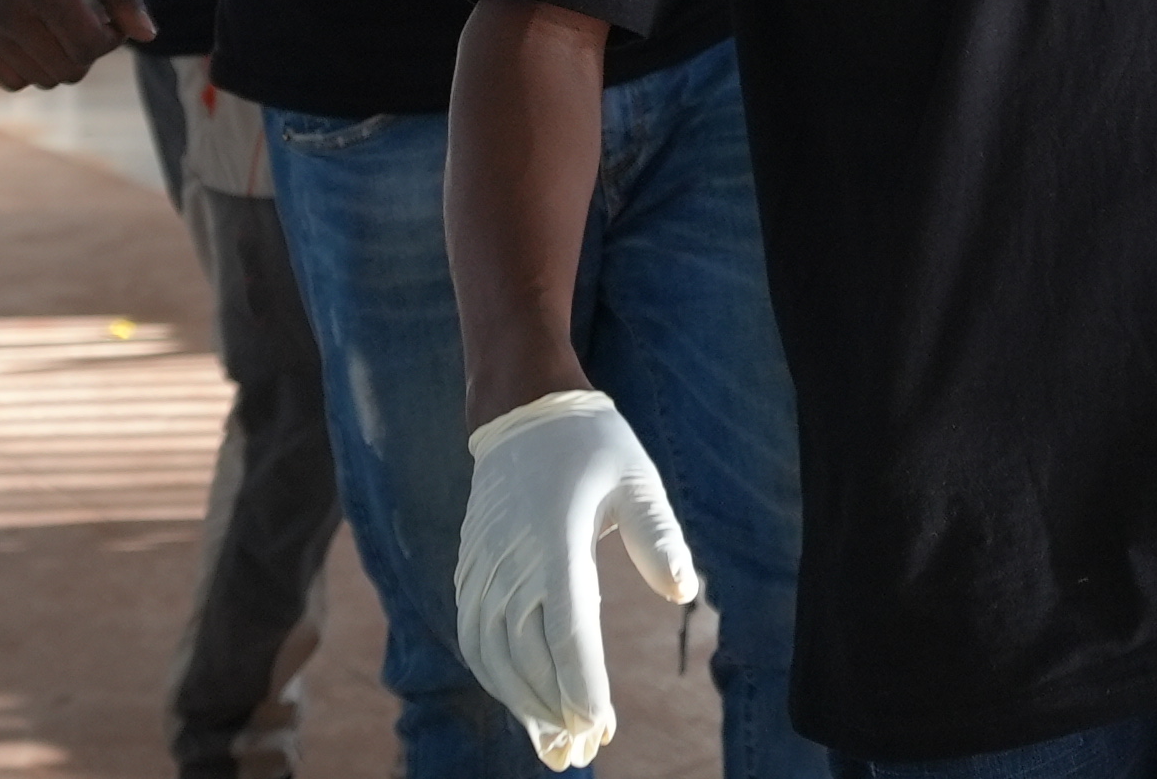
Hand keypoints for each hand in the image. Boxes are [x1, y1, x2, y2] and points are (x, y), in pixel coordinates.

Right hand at [0, 0, 154, 90]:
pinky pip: (12, 80)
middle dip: (87, 51)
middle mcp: (7, 10)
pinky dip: (31, 68)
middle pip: (68, 71)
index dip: (111, 38)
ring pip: (41, 80)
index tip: (108, 16)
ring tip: (60, 26)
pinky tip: (36, 36)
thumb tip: (149, 36)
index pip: (90, 47)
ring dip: (60, 61)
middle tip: (85, 21)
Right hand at [456, 389, 698, 770]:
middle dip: (554, 710)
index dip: (582, 685)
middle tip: (584, 750)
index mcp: (555, 540)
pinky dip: (493, 676)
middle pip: (526, 656)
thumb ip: (658, 537)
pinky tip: (520, 701)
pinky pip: (475, 635)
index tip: (600, 726)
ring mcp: (484, 567)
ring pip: (493, 655)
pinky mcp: (471, 569)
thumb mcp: (638, 479)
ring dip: (520, 704)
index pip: (567, 630)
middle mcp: (512, 561)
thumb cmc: (593, 446)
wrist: (523, 410)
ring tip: (554, 742)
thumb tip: (685, 592)